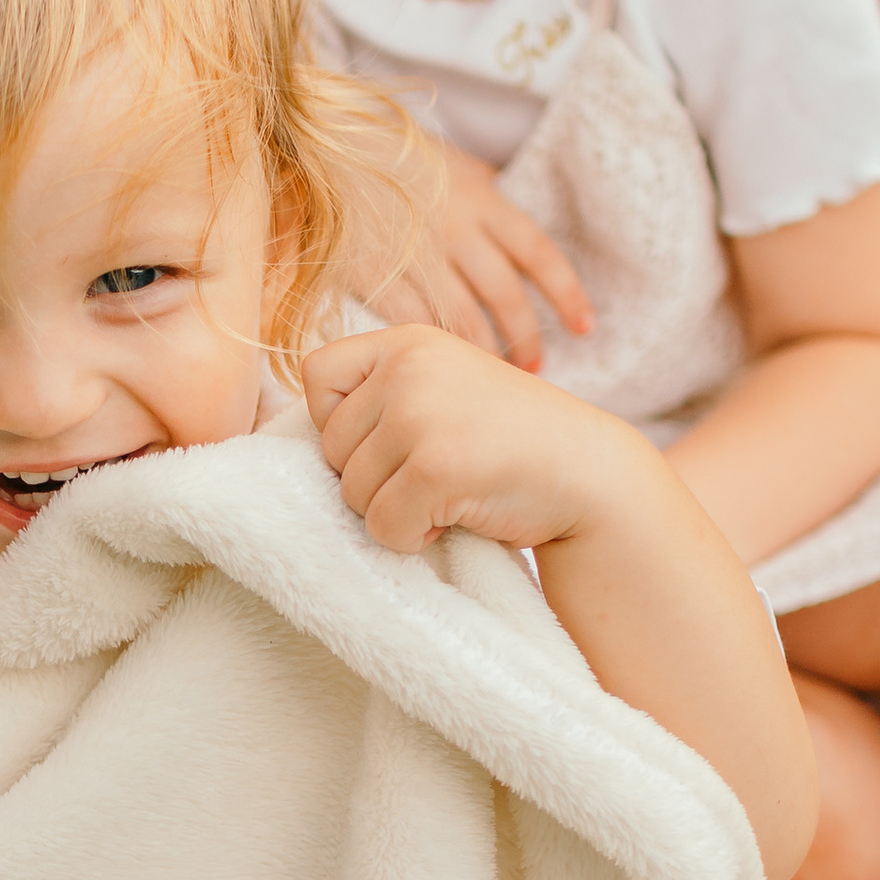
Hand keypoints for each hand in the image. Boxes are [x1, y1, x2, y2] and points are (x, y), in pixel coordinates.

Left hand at [305, 323, 640, 559]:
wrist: (590, 473)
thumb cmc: (508, 441)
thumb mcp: (444, 390)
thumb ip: (382, 397)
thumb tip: (290, 438)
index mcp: (407, 342)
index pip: (316, 375)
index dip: (337, 422)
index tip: (389, 441)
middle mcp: (408, 369)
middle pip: (330, 448)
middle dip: (373, 478)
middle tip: (436, 473)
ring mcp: (420, 416)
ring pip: (351, 493)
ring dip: (395, 511)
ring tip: (451, 492)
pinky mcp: (435, 467)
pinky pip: (382, 526)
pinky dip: (414, 538)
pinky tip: (457, 516)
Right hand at [367, 143, 590, 370]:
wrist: (313, 145)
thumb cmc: (380, 148)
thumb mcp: (444, 156)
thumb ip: (476, 180)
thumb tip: (499, 186)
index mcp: (479, 198)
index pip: (537, 253)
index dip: (566, 294)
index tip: (584, 326)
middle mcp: (455, 228)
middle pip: (505, 295)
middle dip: (525, 335)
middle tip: (534, 366)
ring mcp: (415, 254)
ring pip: (464, 317)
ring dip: (486, 350)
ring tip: (495, 373)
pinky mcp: (375, 275)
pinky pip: (414, 323)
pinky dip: (434, 346)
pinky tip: (441, 364)